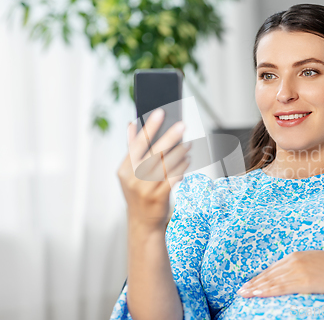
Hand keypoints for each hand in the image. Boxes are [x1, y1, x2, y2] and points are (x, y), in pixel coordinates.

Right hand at [117, 108, 190, 231]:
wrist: (142, 222)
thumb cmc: (138, 192)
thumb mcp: (129, 172)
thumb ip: (131, 148)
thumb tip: (131, 124)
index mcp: (124, 169)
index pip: (138, 144)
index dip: (149, 127)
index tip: (160, 112)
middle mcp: (133, 178)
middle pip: (154, 152)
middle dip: (170, 137)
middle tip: (182, 126)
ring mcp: (145, 189)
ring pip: (166, 165)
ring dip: (180, 153)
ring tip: (188, 145)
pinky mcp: (159, 197)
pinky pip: (173, 178)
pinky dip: (181, 168)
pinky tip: (187, 161)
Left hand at [236, 250, 323, 297]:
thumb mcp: (314, 259)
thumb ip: (300, 263)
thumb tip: (291, 270)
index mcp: (296, 256)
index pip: (272, 268)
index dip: (260, 277)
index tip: (249, 283)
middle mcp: (294, 262)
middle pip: (269, 274)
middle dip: (254, 283)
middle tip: (241, 290)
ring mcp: (299, 271)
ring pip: (273, 281)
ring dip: (257, 288)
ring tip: (245, 294)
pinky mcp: (304, 282)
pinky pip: (282, 287)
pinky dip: (269, 291)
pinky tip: (259, 294)